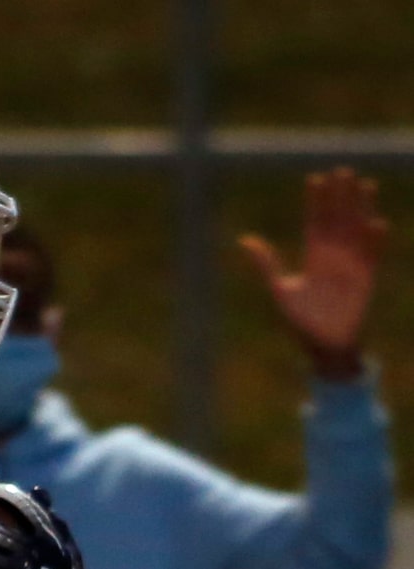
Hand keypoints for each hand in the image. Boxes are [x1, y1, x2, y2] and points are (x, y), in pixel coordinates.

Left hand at [238, 168, 386, 378]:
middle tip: (342, 171)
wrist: (322, 345)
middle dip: (340, 196)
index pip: (315, 222)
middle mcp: (334, 256)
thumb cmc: (300, 321)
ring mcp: (352, 264)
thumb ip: (266, 264)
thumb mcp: (279, 289)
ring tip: (364, 185)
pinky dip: (374, 241)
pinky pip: (372, 256)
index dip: (316, 202)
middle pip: (338, 219)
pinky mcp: (366, 278)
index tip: (315, 179)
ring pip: (357, 229)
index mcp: (313, 257)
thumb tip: (245, 240)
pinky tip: (376, 223)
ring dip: (361, 208)